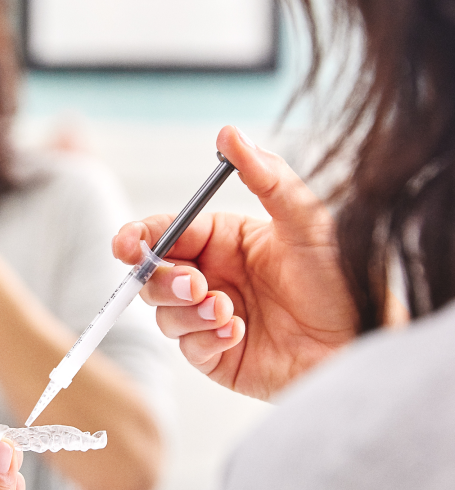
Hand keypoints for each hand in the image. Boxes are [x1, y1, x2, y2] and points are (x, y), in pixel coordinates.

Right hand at [113, 126, 357, 399]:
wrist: (361, 342)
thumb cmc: (341, 279)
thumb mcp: (305, 220)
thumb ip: (266, 176)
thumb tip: (229, 134)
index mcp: (223, 241)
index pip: (166, 234)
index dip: (139, 238)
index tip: (127, 245)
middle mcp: (211, 277)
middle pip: (154, 275)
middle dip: (163, 279)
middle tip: (197, 284)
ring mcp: (210, 318)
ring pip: (163, 313)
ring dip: (188, 311)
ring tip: (228, 311)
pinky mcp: (216, 355)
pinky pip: (187, 347)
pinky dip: (205, 338)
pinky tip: (238, 333)